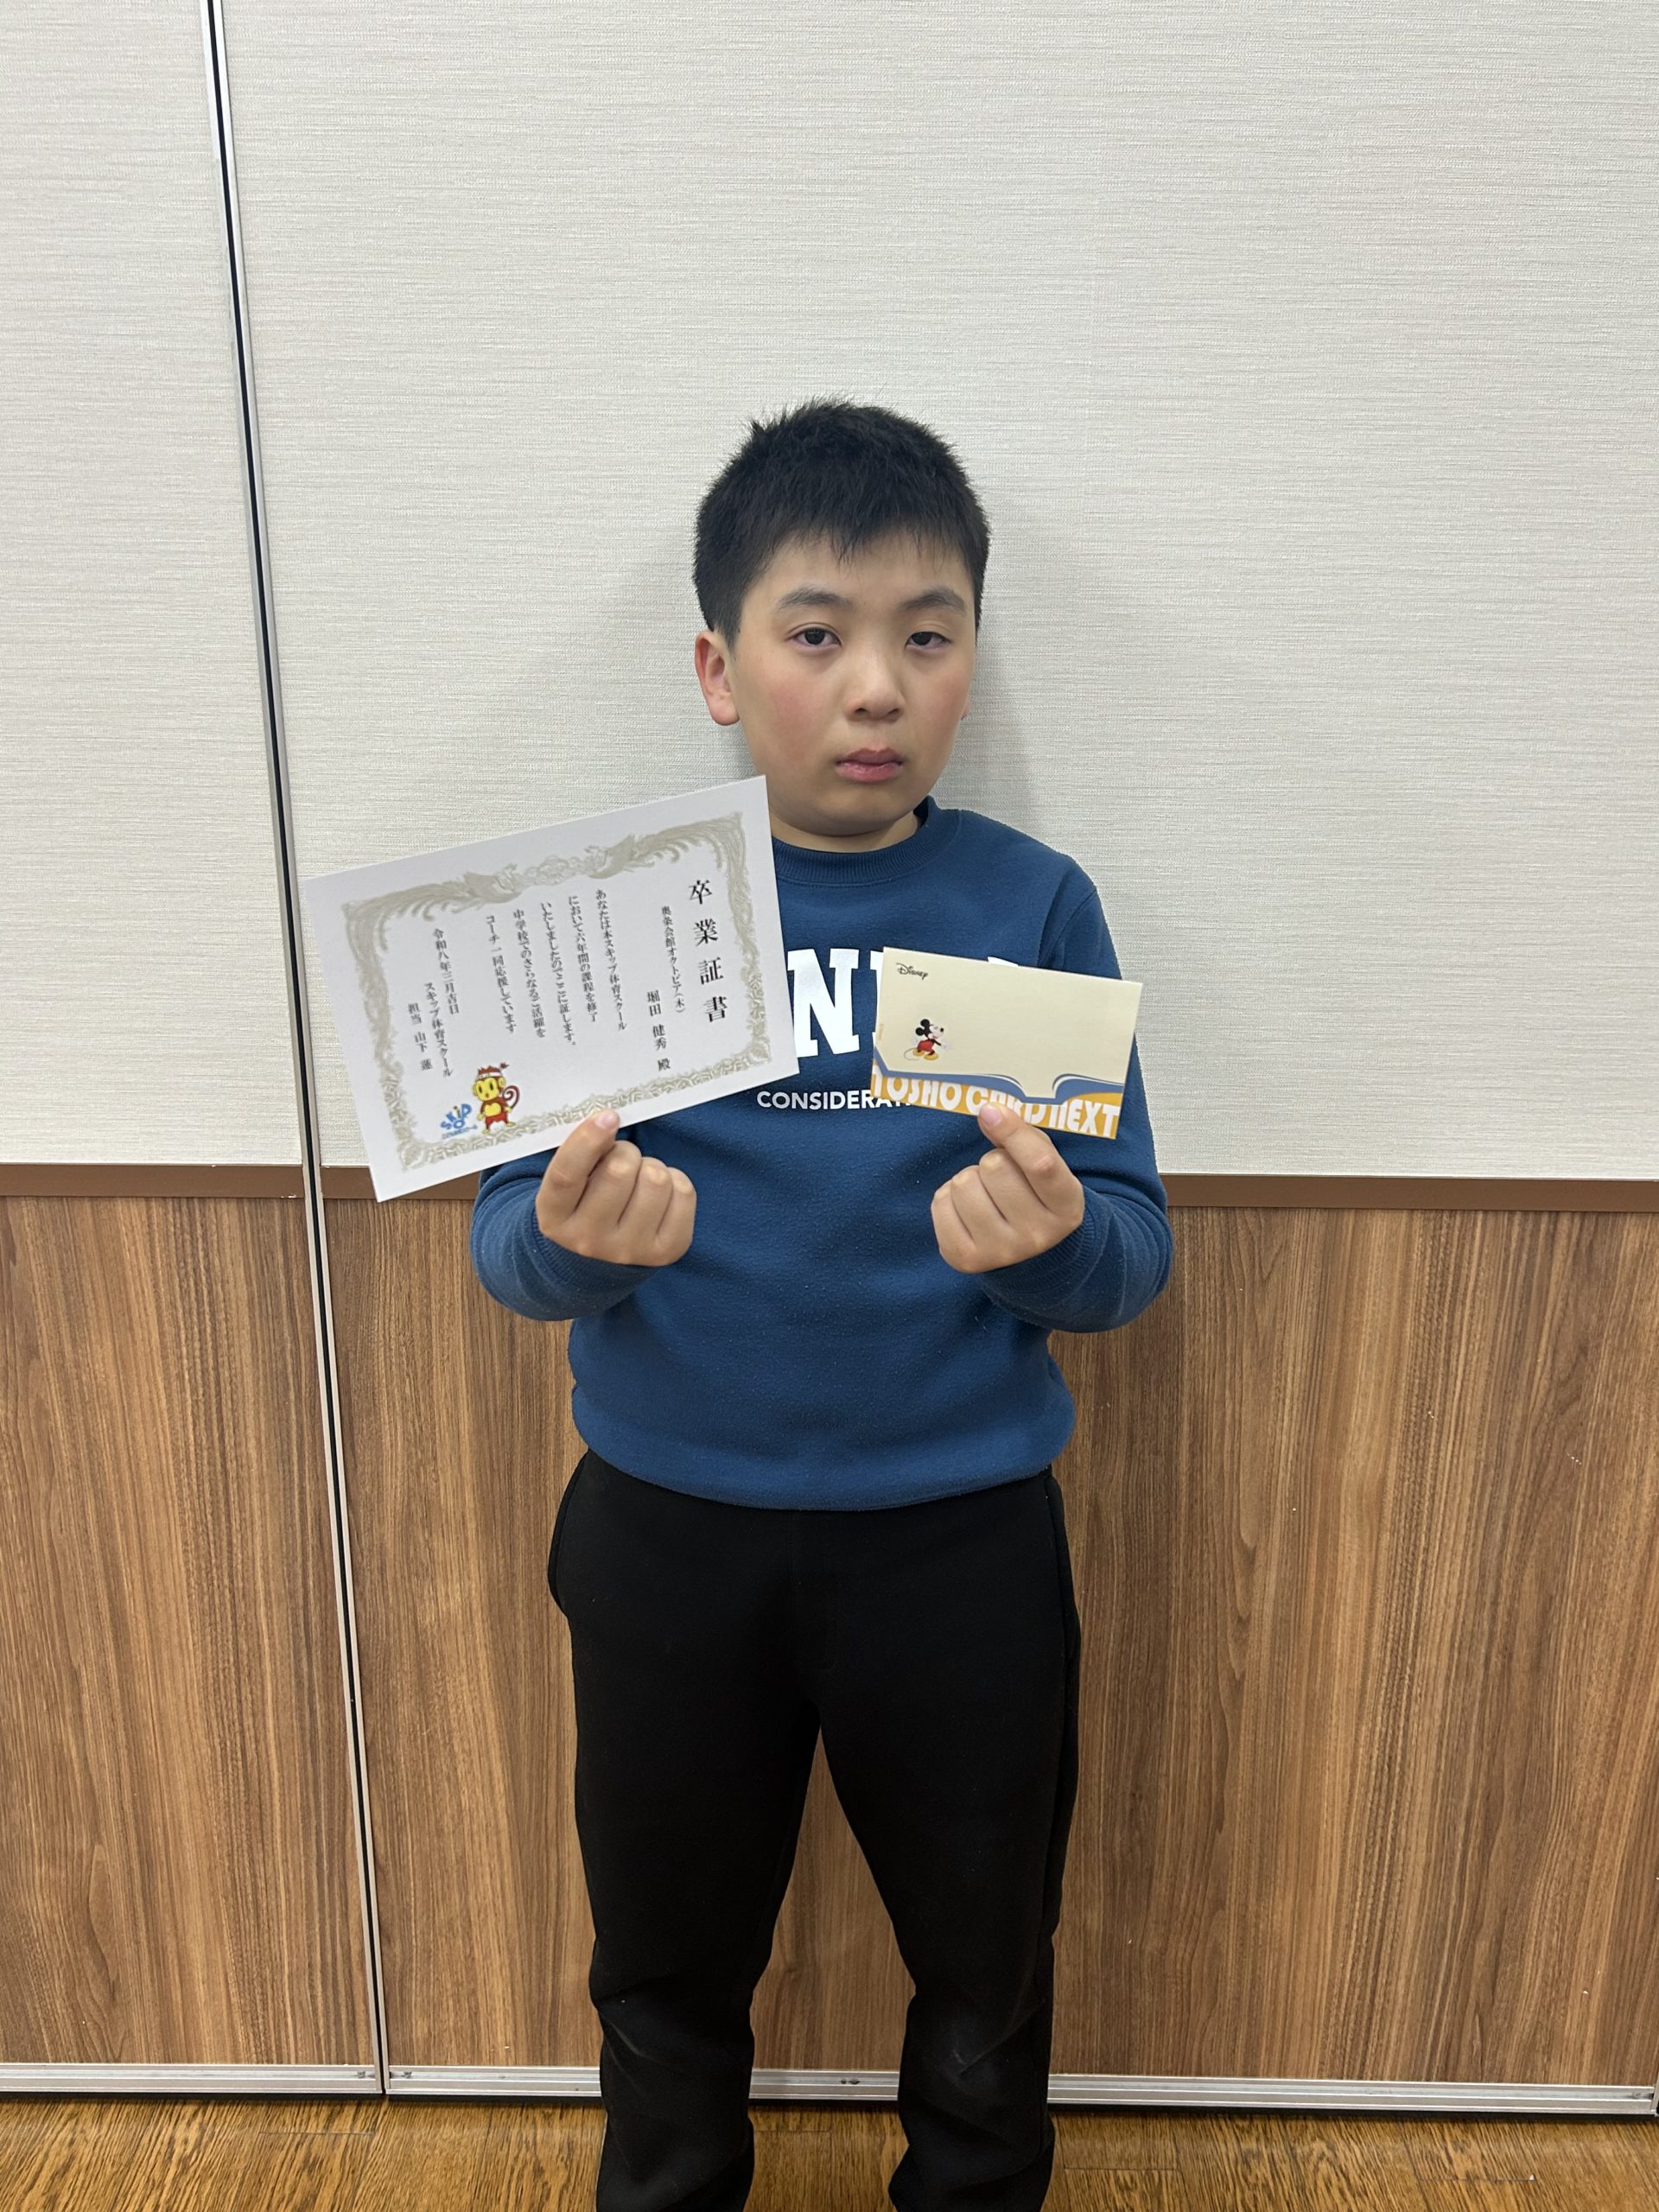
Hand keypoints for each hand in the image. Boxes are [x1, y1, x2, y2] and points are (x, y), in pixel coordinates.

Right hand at [535, 1112, 695, 1266]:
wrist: (604, 1253)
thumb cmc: (586, 1201)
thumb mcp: (570, 1180)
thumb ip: (580, 1153)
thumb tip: (607, 1121)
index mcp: (554, 1218)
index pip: (567, 1175)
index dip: (588, 1139)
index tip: (608, 1116)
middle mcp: (588, 1240)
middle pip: (619, 1170)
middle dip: (625, 1152)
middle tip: (622, 1160)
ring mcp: (628, 1250)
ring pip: (656, 1179)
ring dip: (651, 1167)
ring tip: (639, 1180)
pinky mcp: (666, 1251)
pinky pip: (683, 1192)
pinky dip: (676, 1182)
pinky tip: (659, 1195)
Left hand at [931, 1103, 1085, 1273]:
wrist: (1029, 1256)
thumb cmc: (1035, 1196)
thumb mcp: (1045, 1166)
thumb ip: (1023, 1137)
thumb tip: (988, 1113)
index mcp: (1066, 1208)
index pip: (1040, 1165)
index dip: (1013, 1132)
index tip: (990, 1111)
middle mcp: (1037, 1235)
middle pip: (994, 1168)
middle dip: (991, 1162)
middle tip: (1001, 1178)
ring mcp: (1000, 1251)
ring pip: (963, 1184)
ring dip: (969, 1180)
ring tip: (984, 1194)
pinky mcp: (965, 1258)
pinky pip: (940, 1204)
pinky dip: (948, 1199)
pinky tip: (967, 1210)